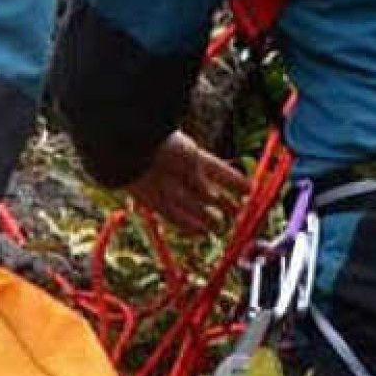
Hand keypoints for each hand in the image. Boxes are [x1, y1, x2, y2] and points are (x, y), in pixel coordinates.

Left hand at [120, 130, 249, 235]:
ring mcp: (167, 187)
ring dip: (207, 218)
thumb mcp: (190, 156)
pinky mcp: (152, 200)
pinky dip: (188, 224)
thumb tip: (212, 196)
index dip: (234, 181)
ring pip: (191, 206)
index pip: (219, 170)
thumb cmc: (160, 144)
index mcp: (192, 156)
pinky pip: (173, 216)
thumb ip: (202, 177)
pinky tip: (201, 232)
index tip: (249, 190)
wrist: (127, 148)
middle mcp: (180, 173)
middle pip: (206, 192)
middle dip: (223, 203)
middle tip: (238, 214)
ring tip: (221, 228)